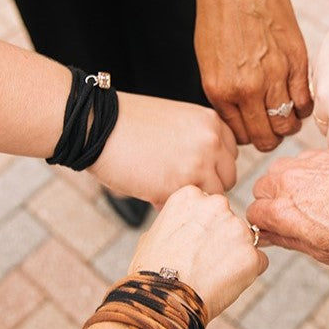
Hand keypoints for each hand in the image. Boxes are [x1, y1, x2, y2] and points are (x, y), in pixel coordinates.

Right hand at [88, 93, 237, 204]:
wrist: (97, 124)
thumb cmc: (129, 123)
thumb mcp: (177, 120)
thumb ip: (199, 142)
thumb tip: (211, 174)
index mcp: (212, 122)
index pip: (231, 155)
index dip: (212, 166)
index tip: (192, 168)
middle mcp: (212, 141)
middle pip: (228, 178)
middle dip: (207, 185)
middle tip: (178, 183)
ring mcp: (199, 164)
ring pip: (213, 198)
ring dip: (193, 199)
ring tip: (164, 188)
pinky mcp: (179, 186)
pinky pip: (188, 208)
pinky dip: (172, 206)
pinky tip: (151, 192)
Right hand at [128, 186, 266, 319]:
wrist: (162, 300)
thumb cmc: (152, 271)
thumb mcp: (154, 232)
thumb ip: (179, 221)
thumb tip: (186, 227)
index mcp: (192, 196)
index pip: (209, 206)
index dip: (203, 227)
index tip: (194, 243)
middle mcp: (217, 205)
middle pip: (229, 220)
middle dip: (222, 238)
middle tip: (204, 260)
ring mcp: (237, 229)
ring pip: (245, 240)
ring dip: (236, 254)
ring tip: (212, 274)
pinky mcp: (252, 255)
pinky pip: (258, 261)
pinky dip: (248, 272)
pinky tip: (225, 283)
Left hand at [195, 0, 312, 151]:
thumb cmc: (219, 15)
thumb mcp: (209, 60)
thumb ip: (225, 92)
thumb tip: (241, 114)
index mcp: (221, 90)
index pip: (240, 135)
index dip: (248, 136)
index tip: (253, 129)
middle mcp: (248, 90)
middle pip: (266, 137)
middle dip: (269, 138)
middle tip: (271, 128)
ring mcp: (276, 77)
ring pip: (288, 124)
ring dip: (287, 124)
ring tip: (285, 114)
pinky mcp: (298, 63)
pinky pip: (305, 102)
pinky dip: (303, 107)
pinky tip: (297, 98)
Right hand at [247, 148, 328, 263]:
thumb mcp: (324, 252)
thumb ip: (290, 241)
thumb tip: (270, 237)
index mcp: (283, 211)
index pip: (253, 214)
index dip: (265, 225)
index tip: (278, 229)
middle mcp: (288, 182)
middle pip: (261, 188)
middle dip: (272, 201)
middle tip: (295, 214)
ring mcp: (306, 163)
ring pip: (280, 170)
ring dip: (287, 182)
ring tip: (311, 198)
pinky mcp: (325, 151)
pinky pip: (304, 160)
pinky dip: (308, 172)